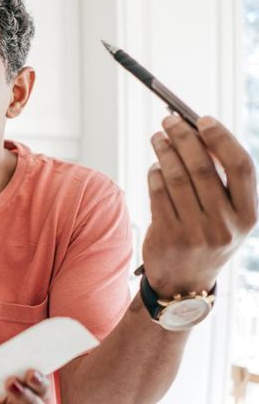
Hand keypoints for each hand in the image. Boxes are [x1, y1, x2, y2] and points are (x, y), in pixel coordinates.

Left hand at [143, 116, 257, 296]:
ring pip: (176, 178)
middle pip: (203, 167)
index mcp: (248, 215)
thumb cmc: (208, 237)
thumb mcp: (228, 216)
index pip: (241, 166)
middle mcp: (225, 224)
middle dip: (185, 138)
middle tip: (170, 120)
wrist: (185, 283)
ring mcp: (196, 232)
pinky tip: (155, 165)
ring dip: (164, 151)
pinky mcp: (168, 237)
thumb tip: (199, 134)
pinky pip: (158, 194)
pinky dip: (155, 173)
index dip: (222, 138)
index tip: (203, 119)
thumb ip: (222, 182)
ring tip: (157, 137)